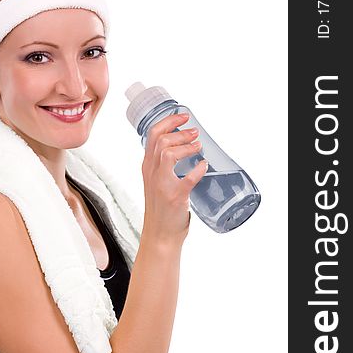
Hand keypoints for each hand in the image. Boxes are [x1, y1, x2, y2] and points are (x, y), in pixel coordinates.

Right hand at [141, 112, 207, 244]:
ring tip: (198, 146)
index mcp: (147, 168)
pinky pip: (188, 178)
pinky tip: (204, 166)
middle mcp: (151, 174)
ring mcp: (162, 185)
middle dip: (180, 132)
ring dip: (187, 146)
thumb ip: (164, 167)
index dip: (168, 121)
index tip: (183, 116)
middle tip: (195, 133)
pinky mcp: (175, 197)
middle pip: (160, 140)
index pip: (152, 135)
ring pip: (168, 153)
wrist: (159, 235)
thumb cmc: (162, 210)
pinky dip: (199, 169)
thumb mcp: (156, 183)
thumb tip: (186, 149)